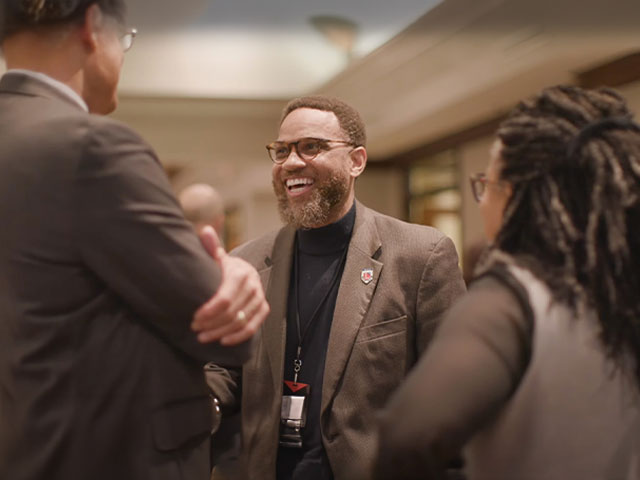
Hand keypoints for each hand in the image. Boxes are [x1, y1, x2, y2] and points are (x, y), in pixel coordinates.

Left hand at [191, 226, 268, 344]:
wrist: (242, 271)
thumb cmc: (223, 267)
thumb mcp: (216, 257)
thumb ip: (210, 247)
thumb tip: (205, 230)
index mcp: (240, 272)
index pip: (225, 298)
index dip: (209, 311)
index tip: (194, 317)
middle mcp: (253, 285)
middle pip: (232, 312)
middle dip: (211, 323)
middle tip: (195, 329)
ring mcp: (260, 297)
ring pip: (241, 321)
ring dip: (221, 332)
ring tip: (203, 337)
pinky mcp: (264, 308)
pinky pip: (253, 327)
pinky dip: (238, 336)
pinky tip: (223, 341)